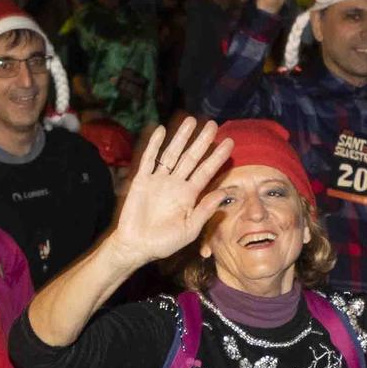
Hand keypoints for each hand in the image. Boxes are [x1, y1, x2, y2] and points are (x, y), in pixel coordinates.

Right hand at [107, 117, 233, 266]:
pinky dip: (154, 145)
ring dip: (180, 137)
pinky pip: (148, 160)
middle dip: (201, 141)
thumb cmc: (164, 242)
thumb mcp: (190, 229)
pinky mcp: (141, 181)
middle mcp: (175, 184)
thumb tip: (224, 193)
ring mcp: (158, 181)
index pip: (206, 172)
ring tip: (190, 120)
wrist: (137, 247)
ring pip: (172, 154)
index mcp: (189, 195)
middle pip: (191, 157)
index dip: (217, 157)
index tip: (229, 143)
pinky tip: (161, 131)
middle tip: (212, 124)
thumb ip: (205, 210)